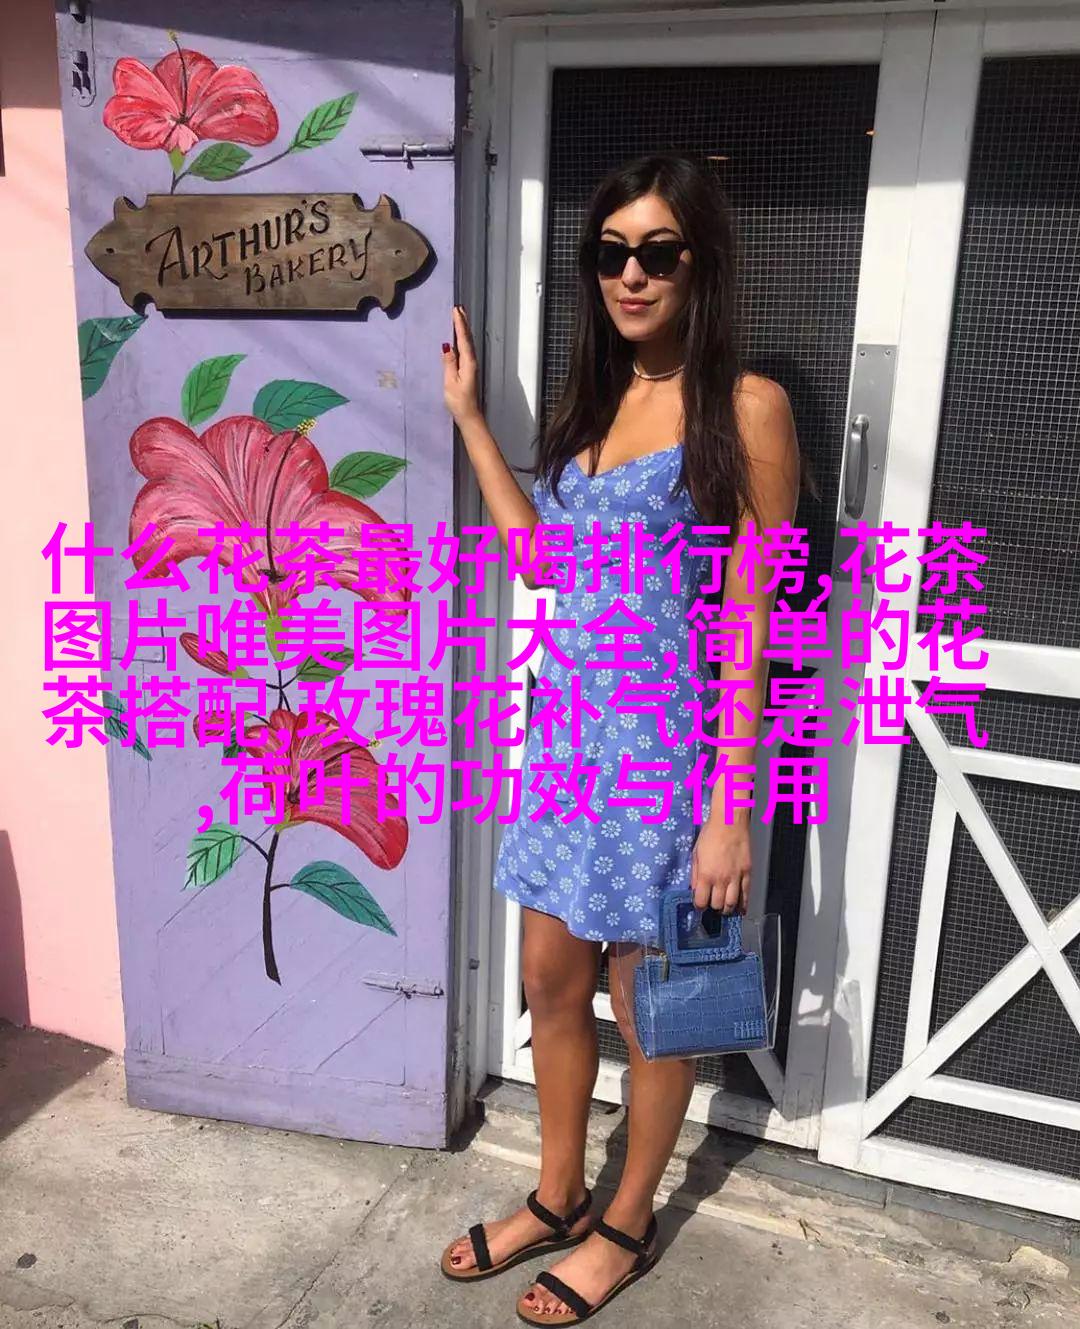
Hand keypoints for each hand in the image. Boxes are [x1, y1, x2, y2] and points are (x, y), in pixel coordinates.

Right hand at [442, 305, 482, 427]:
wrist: (469, 416)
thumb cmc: (459, 402)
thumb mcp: (450, 382)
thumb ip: (449, 364)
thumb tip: (447, 346)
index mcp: (468, 363)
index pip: (463, 339)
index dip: (459, 324)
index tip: (456, 310)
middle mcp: (472, 362)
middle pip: (468, 339)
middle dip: (463, 323)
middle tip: (459, 308)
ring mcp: (471, 366)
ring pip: (467, 343)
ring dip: (463, 330)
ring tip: (459, 318)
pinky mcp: (468, 370)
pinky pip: (465, 350)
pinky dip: (462, 340)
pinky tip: (458, 339)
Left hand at [690, 816, 750, 914]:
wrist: (730, 823)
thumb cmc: (709, 835)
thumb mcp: (696, 854)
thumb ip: (695, 874)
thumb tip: (695, 890)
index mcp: (706, 875)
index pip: (701, 902)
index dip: (699, 906)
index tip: (699, 904)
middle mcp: (721, 880)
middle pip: (717, 905)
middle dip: (713, 908)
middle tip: (711, 904)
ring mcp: (736, 878)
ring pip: (732, 903)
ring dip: (727, 909)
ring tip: (724, 908)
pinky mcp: (747, 874)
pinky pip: (746, 894)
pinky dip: (743, 905)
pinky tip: (740, 909)